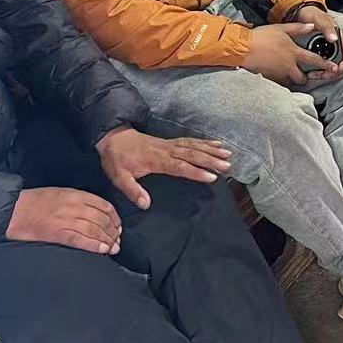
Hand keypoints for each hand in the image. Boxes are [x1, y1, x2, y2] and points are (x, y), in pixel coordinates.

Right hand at [6, 187, 122, 254]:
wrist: (12, 210)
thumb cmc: (34, 202)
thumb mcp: (60, 193)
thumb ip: (77, 200)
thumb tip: (95, 211)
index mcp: (75, 195)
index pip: (104, 205)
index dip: (115, 217)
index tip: (118, 226)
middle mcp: (73, 206)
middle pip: (102, 219)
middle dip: (113, 231)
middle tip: (117, 240)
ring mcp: (65, 220)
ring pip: (94, 229)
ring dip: (107, 240)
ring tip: (113, 248)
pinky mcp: (56, 233)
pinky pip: (80, 240)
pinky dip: (93, 245)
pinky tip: (102, 250)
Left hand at [96, 126, 230, 209]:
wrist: (113, 137)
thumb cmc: (117, 159)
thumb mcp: (119, 177)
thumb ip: (133, 191)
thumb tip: (145, 205)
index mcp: (156, 160)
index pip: (179, 166)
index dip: (196, 171)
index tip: (211, 177)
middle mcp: (167, 150)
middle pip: (192, 154)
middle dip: (211, 160)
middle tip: (227, 166)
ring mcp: (170, 144)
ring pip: (194, 146)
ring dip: (212, 150)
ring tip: (228, 155)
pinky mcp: (171, 142)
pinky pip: (191, 141)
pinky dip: (206, 142)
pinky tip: (217, 144)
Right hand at [243, 21, 327, 86]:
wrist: (241, 48)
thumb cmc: (261, 36)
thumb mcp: (281, 28)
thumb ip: (298, 28)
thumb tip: (312, 26)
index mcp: (293, 52)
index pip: (314, 60)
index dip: (325, 64)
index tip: (334, 68)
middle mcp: (288, 66)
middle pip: (302, 78)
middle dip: (305, 78)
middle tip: (304, 74)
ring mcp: (278, 74)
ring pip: (290, 82)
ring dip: (292, 80)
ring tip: (289, 74)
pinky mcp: (269, 79)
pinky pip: (279, 84)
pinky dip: (280, 81)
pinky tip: (277, 75)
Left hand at [295, 5, 342, 80]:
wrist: (299, 15)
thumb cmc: (312, 15)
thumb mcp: (319, 19)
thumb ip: (327, 27)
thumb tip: (334, 39)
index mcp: (340, 38)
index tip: (338, 68)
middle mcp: (336, 47)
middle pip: (342, 64)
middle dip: (334, 73)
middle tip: (323, 76)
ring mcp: (328, 52)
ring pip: (333, 68)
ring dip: (326, 75)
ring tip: (313, 76)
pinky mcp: (319, 56)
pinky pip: (323, 67)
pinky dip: (318, 73)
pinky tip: (309, 74)